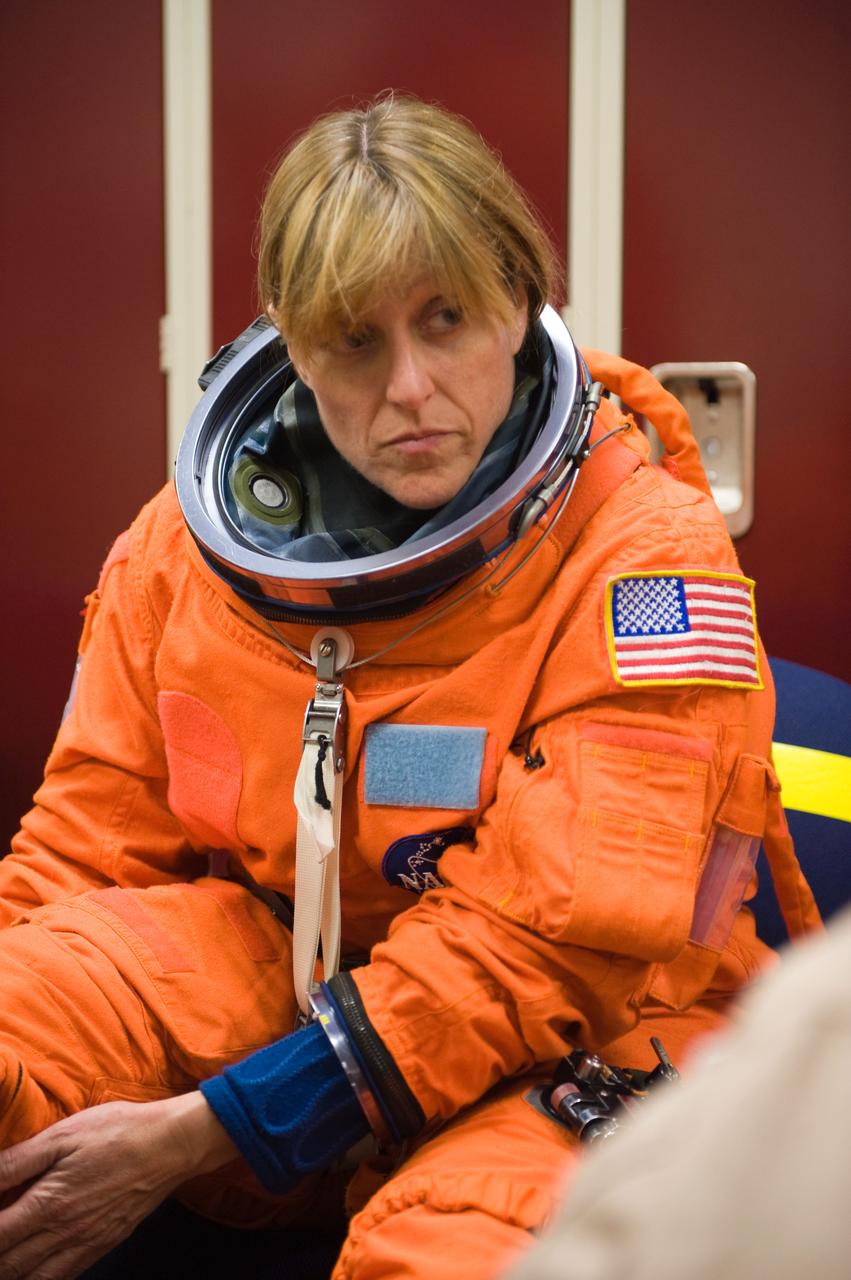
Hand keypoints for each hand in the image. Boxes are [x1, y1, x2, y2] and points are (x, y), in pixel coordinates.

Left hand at [0, 1092, 237, 1278]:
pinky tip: (32, 1269)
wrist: (171, 1145)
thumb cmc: (117, 1132)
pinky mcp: (103, 1244)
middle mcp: (63, 1233)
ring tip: (6, 1260)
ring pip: (33, 1279)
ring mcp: (85, 1244)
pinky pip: (64, 1278)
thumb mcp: (63, 1135)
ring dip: (12, 1273)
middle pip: (9, 1265)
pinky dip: (41, 1279)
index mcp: (48, 1203)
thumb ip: (18, 1161)